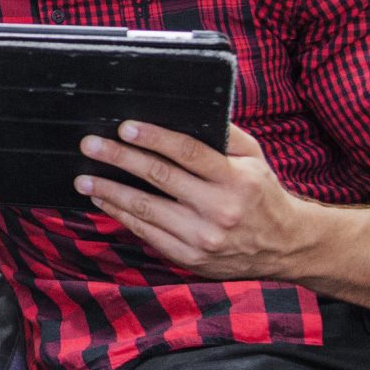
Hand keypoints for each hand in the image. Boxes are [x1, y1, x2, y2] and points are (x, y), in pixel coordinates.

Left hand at [75, 122, 311, 280]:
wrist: (285, 247)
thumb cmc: (263, 194)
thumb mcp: (255, 159)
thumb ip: (226, 136)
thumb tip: (189, 112)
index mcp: (236, 180)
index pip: (189, 153)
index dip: (154, 138)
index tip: (125, 127)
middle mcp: (219, 210)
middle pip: (159, 178)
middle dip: (119, 158)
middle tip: (90, 145)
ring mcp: (203, 237)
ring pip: (145, 209)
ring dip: (110, 191)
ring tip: (84, 178)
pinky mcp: (190, 257)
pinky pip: (147, 233)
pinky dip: (121, 215)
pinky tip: (104, 201)